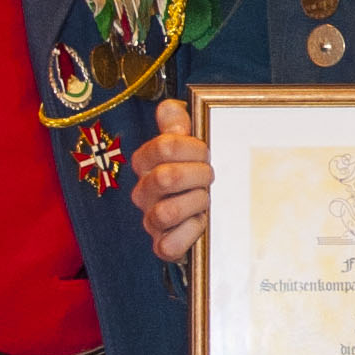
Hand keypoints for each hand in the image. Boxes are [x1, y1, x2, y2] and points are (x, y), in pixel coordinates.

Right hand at [132, 100, 211, 265]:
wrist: (210, 210)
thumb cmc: (197, 171)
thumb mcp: (190, 142)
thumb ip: (177, 122)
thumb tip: (169, 108)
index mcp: (145, 162)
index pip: (164, 146)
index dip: (193, 147)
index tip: (206, 152)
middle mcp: (142, 192)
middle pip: (166, 178)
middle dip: (199, 175)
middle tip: (211, 176)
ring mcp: (151, 220)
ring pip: (166, 212)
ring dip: (196, 203)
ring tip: (207, 200)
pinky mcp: (163, 246)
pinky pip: (168, 246)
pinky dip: (189, 234)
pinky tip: (201, 223)